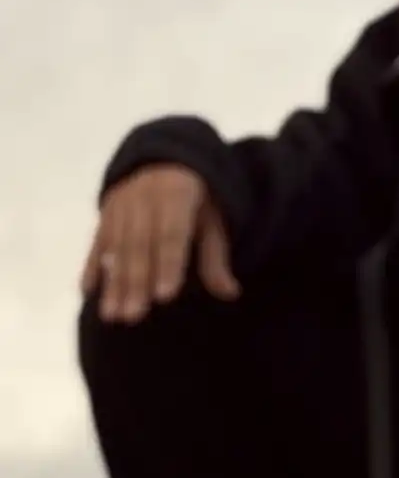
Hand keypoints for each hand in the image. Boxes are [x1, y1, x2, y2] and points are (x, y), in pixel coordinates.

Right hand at [81, 164, 240, 322]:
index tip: (165, 297)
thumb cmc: (197, 198)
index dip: (168, 265)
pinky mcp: (104, 212)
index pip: (172, 234)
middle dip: (136, 283)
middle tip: (133, 317)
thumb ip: (216, 257)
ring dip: (113, 283)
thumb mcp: (212, 220)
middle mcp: (144, 197)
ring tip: (112, 315)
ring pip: (116, 247)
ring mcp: (120, 203)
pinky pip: (97, 241)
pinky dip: (91, 267)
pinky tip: (88, 292)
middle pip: (139, 245)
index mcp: (178, 194)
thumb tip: (231, 293)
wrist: (165, 160)